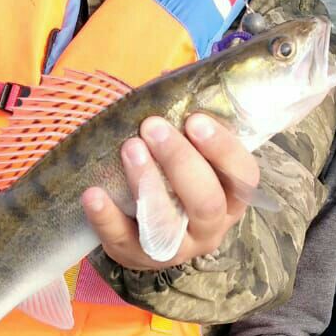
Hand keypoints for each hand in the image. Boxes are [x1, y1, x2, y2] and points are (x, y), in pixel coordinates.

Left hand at [81, 113, 259, 269]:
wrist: (145, 231)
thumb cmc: (172, 179)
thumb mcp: (188, 154)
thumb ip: (184, 123)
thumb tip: (165, 78)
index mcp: (231, 196)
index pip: (243, 175)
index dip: (223, 148)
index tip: (195, 119)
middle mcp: (211, 227)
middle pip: (206, 201)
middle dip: (180, 161)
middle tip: (153, 126)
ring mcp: (176, 247)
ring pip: (167, 223)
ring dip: (147, 182)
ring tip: (129, 148)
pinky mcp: (138, 257)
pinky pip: (123, 240)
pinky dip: (106, 217)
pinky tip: (92, 194)